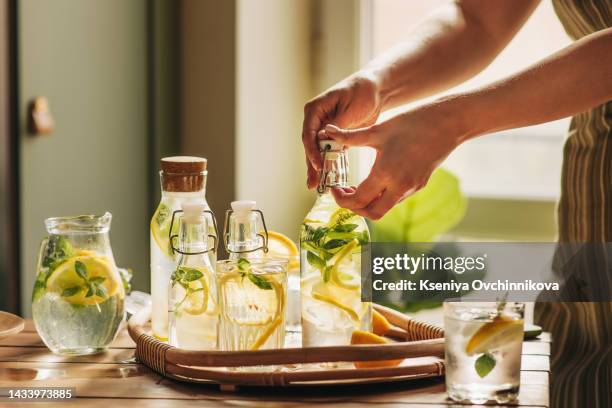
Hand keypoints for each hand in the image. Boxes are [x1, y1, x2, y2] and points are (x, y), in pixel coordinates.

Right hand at [302, 73, 382, 188]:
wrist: (376, 89)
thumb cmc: (363, 93)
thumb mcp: (351, 109)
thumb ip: (338, 126)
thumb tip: (324, 140)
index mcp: (315, 109)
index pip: (308, 133)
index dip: (311, 151)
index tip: (318, 165)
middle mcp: (316, 120)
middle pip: (311, 145)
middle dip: (312, 165)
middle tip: (313, 183)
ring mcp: (324, 128)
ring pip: (318, 151)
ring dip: (318, 168)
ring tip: (317, 186)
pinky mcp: (334, 136)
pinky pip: (329, 153)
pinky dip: (329, 165)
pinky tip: (328, 179)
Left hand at [320, 100, 464, 219]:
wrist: (448, 123)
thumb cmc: (412, 123)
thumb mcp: (378, 130)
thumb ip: (350, 137)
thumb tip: (327, 131)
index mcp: (386, 173)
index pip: (358, 200)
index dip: (341, 198)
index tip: (334, 188)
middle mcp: (399, 186)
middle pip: (372, 213)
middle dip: (354, 208)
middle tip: (344, 192)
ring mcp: (412, 188)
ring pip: (384, 208)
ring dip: (368, 202)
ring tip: (356, 186)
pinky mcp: (419, 185)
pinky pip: (396, 199)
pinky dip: (381, 196)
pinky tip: (375, 180)